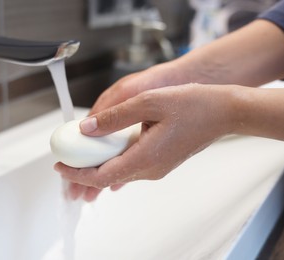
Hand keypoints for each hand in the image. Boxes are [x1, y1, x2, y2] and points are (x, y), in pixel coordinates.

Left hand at [55, 84, 237, 194]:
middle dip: (82, 173)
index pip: (101, 176)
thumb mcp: (148, 102)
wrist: (223, 112)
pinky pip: (130, 166)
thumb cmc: (193, 105)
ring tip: (80, 156)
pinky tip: (105, 151)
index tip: (60, 166)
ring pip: (118, 173)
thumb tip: (87, 128)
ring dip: (97, 167)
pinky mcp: (160, 162)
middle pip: (107, 177)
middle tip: (65, 162)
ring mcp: (156, 168)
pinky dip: (112, 161)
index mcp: (145, 158)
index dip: (77, 174)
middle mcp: (150, 169)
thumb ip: (114, 117)